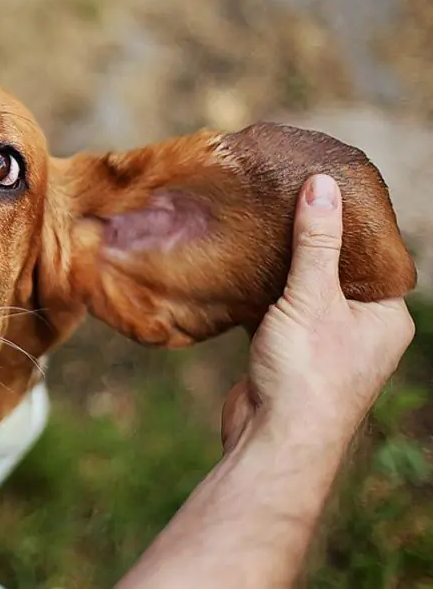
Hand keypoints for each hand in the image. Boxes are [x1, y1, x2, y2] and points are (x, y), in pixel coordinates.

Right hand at [222, 174, 414, 451]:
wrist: (272, 441)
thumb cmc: (307, 374)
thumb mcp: (313, 297)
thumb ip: (317, 241)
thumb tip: (322, 185)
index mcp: (385, 316)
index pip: (372, 255)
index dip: (346, 223)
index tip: (317, 190)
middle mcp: (361, 330)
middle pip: (334, 271)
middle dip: (308, 242)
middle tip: (280, 204)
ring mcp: (323, 345)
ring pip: (303, 293)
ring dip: (281, 269)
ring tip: (257, 231)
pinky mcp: (288, 355)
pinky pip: (277, 312)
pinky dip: (261, 294)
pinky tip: (240, 272)